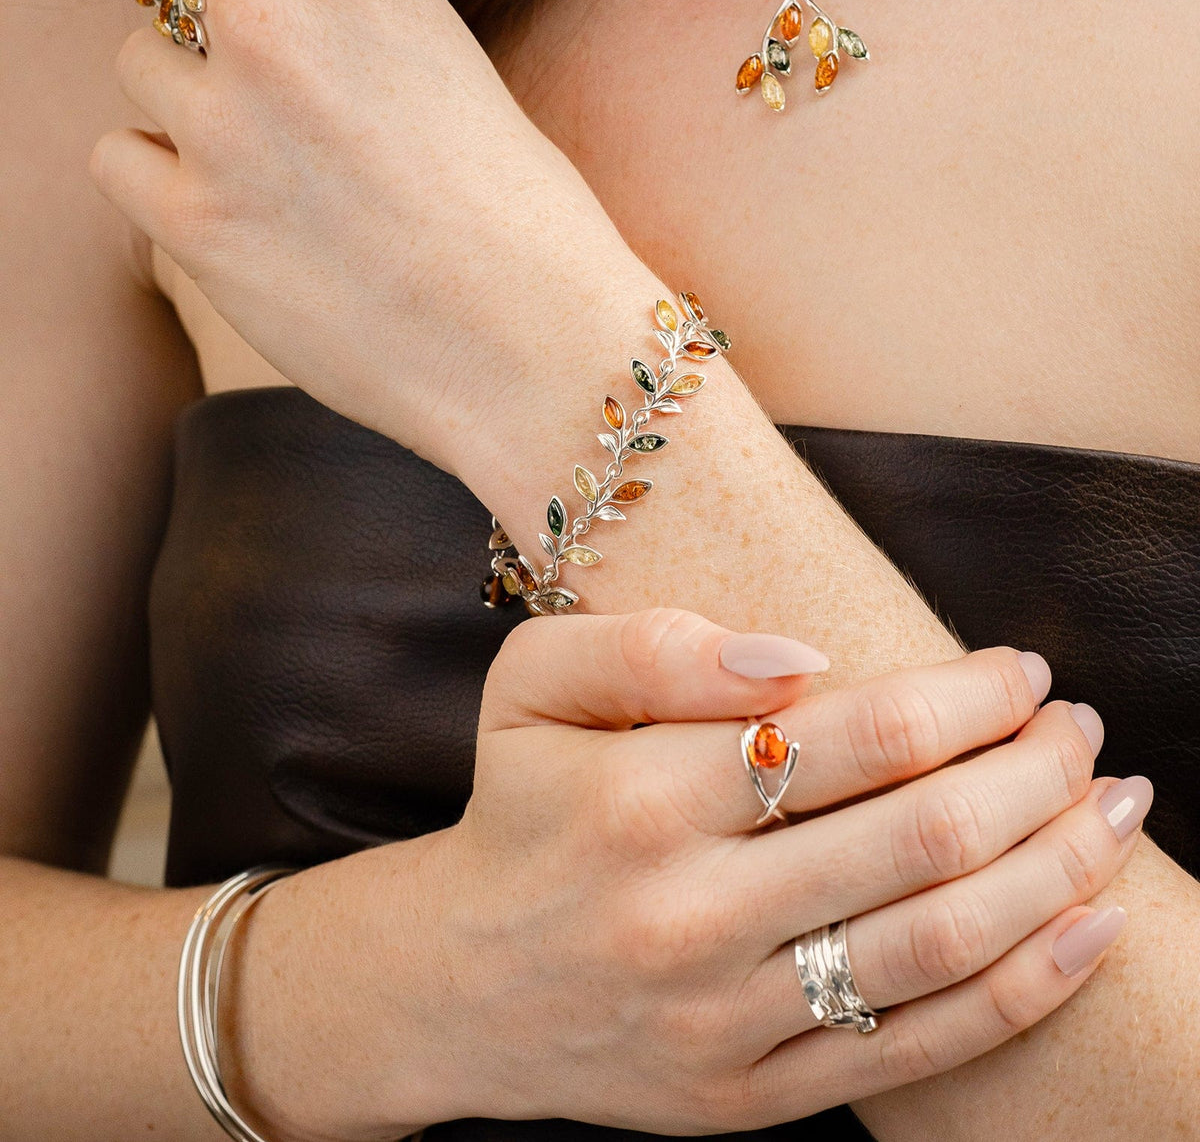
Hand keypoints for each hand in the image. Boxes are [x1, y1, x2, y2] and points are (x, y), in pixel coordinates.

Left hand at [92, 0, 637, 472]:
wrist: (531, 341)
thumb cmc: (515, 210)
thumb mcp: (440, 49)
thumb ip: (333, 7)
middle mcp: (270, 20)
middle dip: (206, 24)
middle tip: (275, 95)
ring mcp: (220, 122)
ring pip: (137, 65)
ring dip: (186, 105)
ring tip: (271, 165)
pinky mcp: (191, 220)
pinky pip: (118, 158)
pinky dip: (162, 181)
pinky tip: (238, 211)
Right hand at [244, 611, 1138, 1138]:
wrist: (455, 984)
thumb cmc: (517, 808)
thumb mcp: (533, 684)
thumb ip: (655, 644)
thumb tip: (804, 657)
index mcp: (642, 797)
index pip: (855, 735)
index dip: (966, 697)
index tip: (1021, 668)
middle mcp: (692, 915)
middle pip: (922, 837)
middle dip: (1034, 771)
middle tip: (1083, 728)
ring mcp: (728, 1020)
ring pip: (941, 944)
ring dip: (1056, 868)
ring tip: (1114, 808)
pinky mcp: (751, 1097)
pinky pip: (919, 1049)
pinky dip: (1028, 986)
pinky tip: (1092, 926)